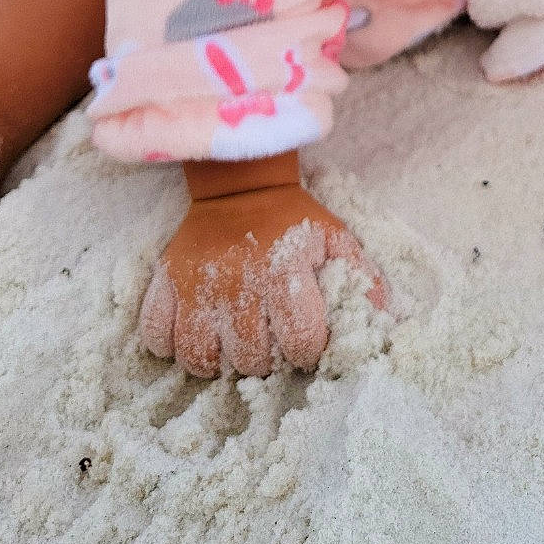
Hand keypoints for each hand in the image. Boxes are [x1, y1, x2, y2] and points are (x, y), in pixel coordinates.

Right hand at [139, 182, 387, 377]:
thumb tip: (387, 320)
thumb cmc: (292, 220)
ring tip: (233, 343)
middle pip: (251, 359)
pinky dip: (172, 345)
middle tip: (269, 339)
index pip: (300, 344)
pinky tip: (196, 332)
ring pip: (201, 359)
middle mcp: (237, 282)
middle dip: (266, 359)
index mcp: (283, 271)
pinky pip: (156, 336)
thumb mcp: (335, 239)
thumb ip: (362, 279)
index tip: (306, 340)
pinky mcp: (164, 281)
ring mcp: (194, 284)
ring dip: (220, 360)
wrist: (240, 183)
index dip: (309, 350)